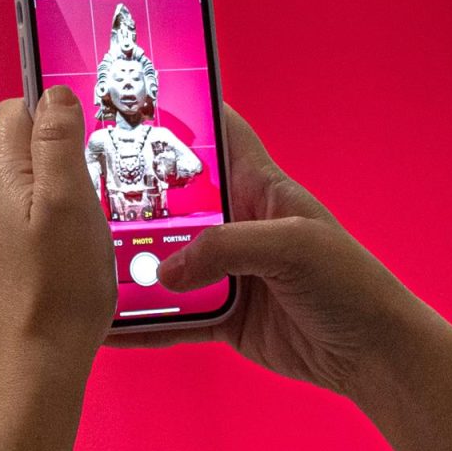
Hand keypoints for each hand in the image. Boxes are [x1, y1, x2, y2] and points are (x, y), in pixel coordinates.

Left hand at [0, 89, 116, 373]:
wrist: (37, 369)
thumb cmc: (59, 290)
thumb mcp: (70, 201)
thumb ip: (59, 141)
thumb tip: (53, 93)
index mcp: (1, 179)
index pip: (16, 111)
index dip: (54, 109)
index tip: (90, 128)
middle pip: (25, 152)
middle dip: (64, 155)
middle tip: (102, 180)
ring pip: (33, 194)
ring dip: (64, 197)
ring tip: (96, 224)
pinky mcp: (6, 271)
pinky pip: (35, 231)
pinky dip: (59, 231)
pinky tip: (81, 256)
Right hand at [109, 105, 406, 402]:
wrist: (372, 354)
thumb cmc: (350, 284)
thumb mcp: (293, 247)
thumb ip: (225, 248)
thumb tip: (165, 270)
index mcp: (261, 188)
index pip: (220, 132)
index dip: (185, 110)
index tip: (135, 96)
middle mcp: (238, 224)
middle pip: (175, 200)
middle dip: (132, 194)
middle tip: (80, 187)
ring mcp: (227, 272)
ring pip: (165, 261)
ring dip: (130, 264)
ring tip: (79, 258)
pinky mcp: (222, 315)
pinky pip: (173, 318)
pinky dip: (143, 324)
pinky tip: (108, 327)